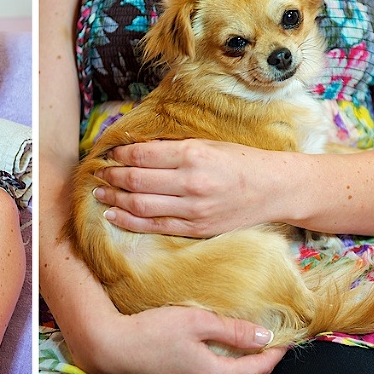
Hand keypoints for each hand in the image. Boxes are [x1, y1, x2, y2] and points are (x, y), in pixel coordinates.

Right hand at [74, 305, 285, 373]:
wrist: (110, 349)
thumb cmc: (151, 332)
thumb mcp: (195, 321)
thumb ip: (232, 330)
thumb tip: (264, 337)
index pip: (258, 369)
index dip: (275, 353)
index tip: (286, 338)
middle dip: (257, 361)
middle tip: (265, 340)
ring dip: (235, 367)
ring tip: (240, 346)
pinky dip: (215, 371)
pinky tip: (209, 356)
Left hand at [94, 139, 279, 236]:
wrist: (274, 189)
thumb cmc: (240, 161)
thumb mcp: (207, 144)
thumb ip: (172, 148)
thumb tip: (134, 148)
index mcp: (193, 155)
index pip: (142, 155)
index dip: (119, 154)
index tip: (110, 152)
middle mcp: (191, 182)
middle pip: (136, 180)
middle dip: (111, 176)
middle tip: (99, 172)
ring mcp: (193, 209)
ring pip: (140, 205)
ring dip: (114, 198)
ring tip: (100, 191)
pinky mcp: (195, 229)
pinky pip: (154, 226)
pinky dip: (128, 221)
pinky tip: (113, 214)